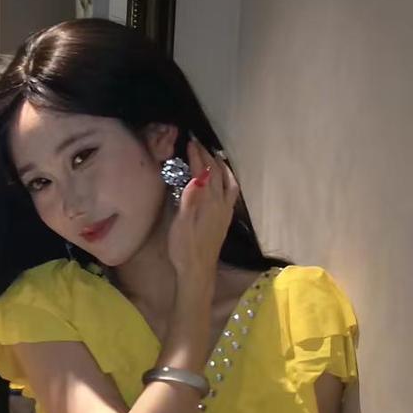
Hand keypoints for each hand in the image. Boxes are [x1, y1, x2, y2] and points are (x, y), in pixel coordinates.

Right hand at [166, 140, 238, 283]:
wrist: (197, 270)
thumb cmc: (184, 249)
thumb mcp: (182, 224)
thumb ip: (190, 199)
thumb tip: (198, 174)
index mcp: (208, 202)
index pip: (204, 172)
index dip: (197, 155)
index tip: (189, 141)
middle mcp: (220, 203)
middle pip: (216, 173)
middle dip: (207, 156)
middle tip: (197, 143)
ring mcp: (225, 211)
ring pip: (227, 181)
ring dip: (220, 165)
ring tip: (213, 156)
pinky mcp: (225, 218)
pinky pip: (231, 191)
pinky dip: (227, 179)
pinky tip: (222, 180)